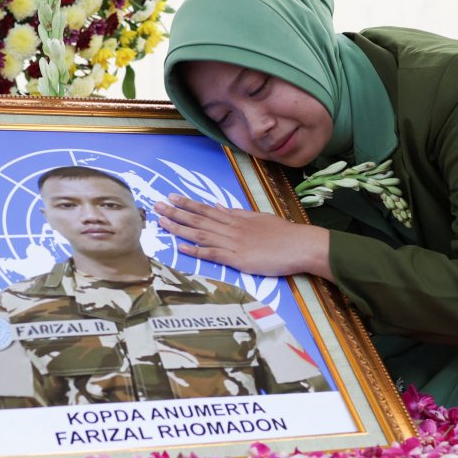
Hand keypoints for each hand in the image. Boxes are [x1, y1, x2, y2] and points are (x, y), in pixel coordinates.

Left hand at [154, 194, 332, 279]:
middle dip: (176, 212)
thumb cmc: (284, 234)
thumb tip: (220, 209)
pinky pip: (213, 254)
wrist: (300, 245)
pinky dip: (196, 251)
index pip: (207, 210)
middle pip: (198, 220)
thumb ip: (238, 215)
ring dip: (180, 228)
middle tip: (156, 205)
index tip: (172, 198)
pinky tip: (181, 247)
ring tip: (162, 222)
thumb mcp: (260, 218)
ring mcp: (233, 243)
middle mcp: (231, 229)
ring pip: (201, 234)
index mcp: (237, 219)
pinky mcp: (238, 259)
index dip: (188, 204)